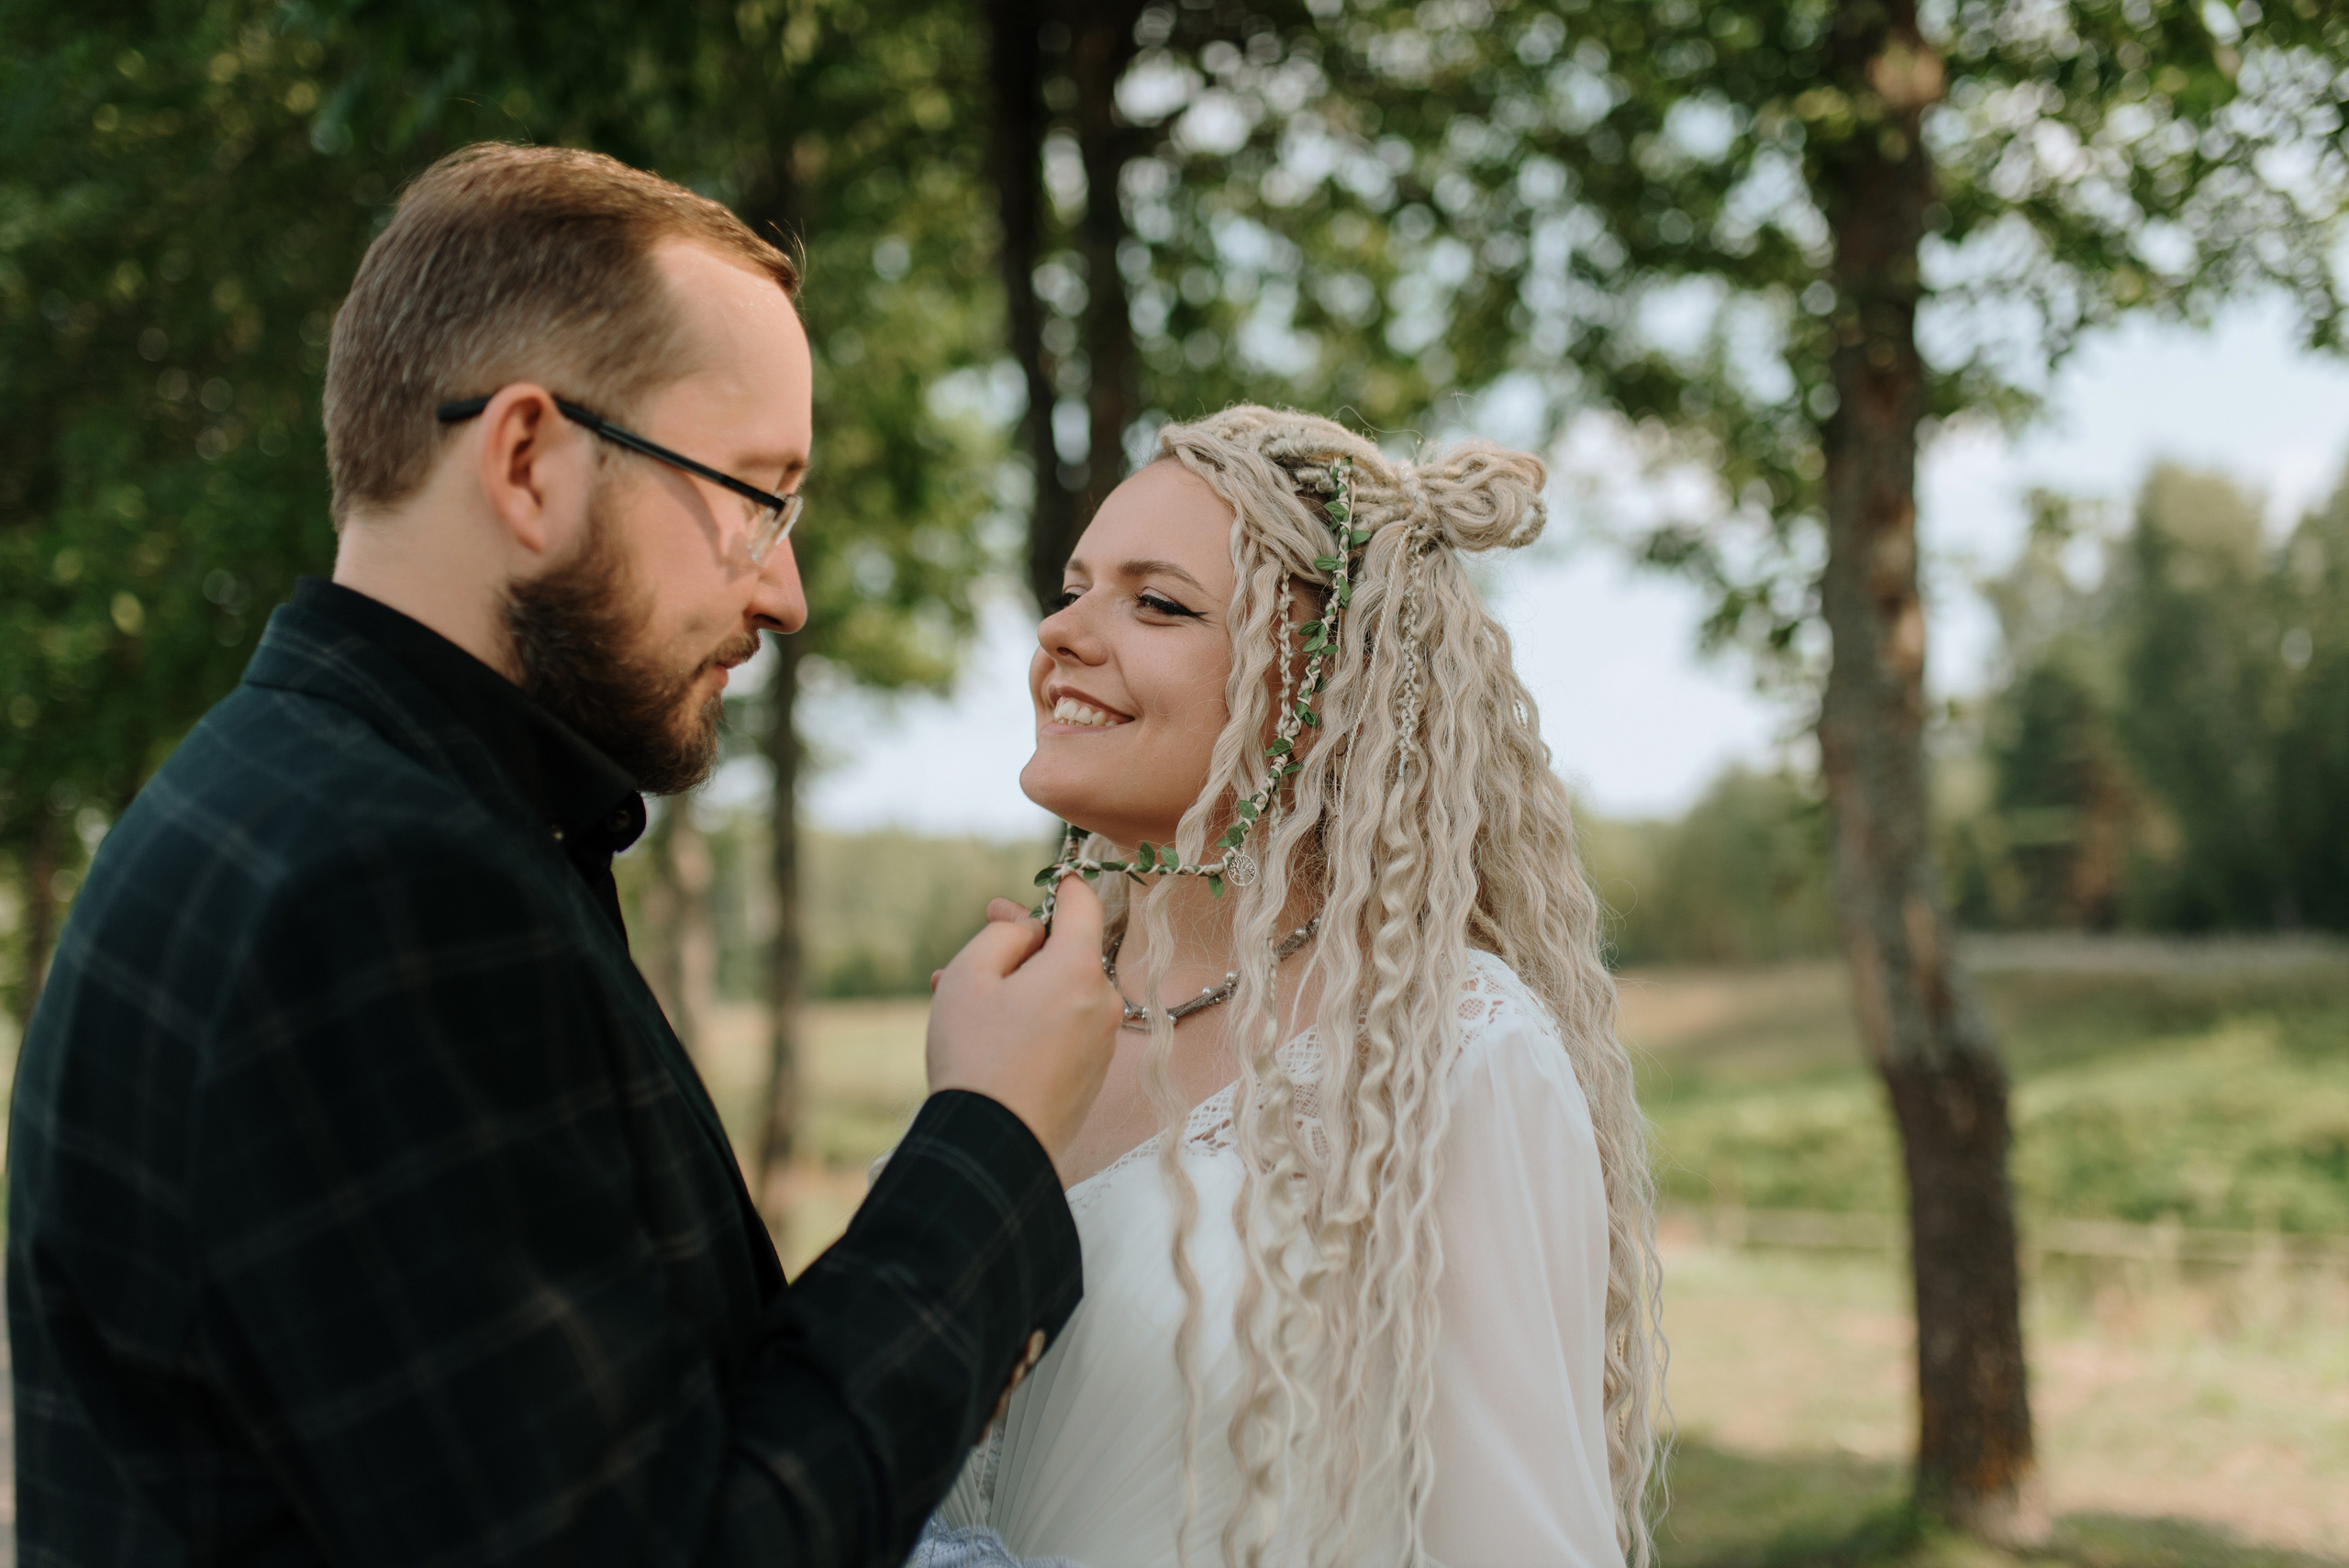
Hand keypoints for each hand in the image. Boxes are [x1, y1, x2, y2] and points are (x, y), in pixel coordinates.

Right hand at [926, 876, 1120, 1179]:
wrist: (993, 1145)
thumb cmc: (976, 1056)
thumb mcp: (970, 975)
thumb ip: (1005, 933)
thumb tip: (1028, 924)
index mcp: (1079, 968)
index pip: (1083, 902)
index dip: (1057, 888)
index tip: (1030, 891)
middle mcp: (1103, 1001)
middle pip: (1068, 953)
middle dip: (1021, 949)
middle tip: (971, 950)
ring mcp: (1102, 1042)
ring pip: (1060, 994)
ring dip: (1019, 989)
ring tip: (960, 1003)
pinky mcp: (1092, 1074)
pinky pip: (1064, 1030)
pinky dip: (1033, 1023)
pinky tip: (989, 1036)